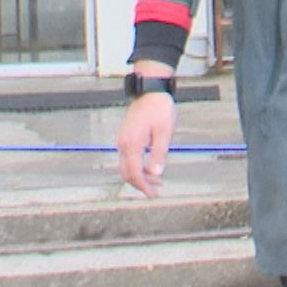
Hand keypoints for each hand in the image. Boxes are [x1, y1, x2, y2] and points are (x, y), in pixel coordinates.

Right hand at [116, 69, 176, 197]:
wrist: (150, 91)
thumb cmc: (159, 109)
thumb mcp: (164, 132)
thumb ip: (159, 153)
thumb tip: (156, 174)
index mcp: (131, 144)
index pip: (134, 173)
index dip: (143, 186)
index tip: (153, 195)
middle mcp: (123, 144)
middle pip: (127, 172)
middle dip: (140, 184)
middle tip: (155, 192)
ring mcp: (123, 141)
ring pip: (126, 166)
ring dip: (139, 176)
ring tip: (157, 181)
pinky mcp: (126, 138)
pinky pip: (128, 158)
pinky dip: (137, 167)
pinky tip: (150, 168)